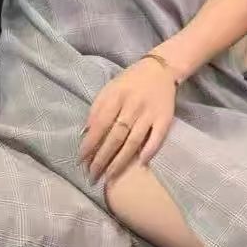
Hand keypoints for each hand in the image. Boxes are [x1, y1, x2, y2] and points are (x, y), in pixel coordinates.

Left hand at [79, 57, 176, 182]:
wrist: (160, 70)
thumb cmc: (130, 83)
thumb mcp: (109, 90)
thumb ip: (97, 110)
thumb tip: (85, 134)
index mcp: (116, 97)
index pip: (100, 125)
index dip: (90, 144)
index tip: (81, 161)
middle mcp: (132, 106)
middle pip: (115, 137)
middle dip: (102, 158)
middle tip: (92, 176)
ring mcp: (149, 114)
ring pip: (133, 141)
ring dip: (121, 161)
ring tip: (110, 177)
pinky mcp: (165, 119)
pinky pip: (157, 138)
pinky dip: (149, 150)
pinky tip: (140, 164)